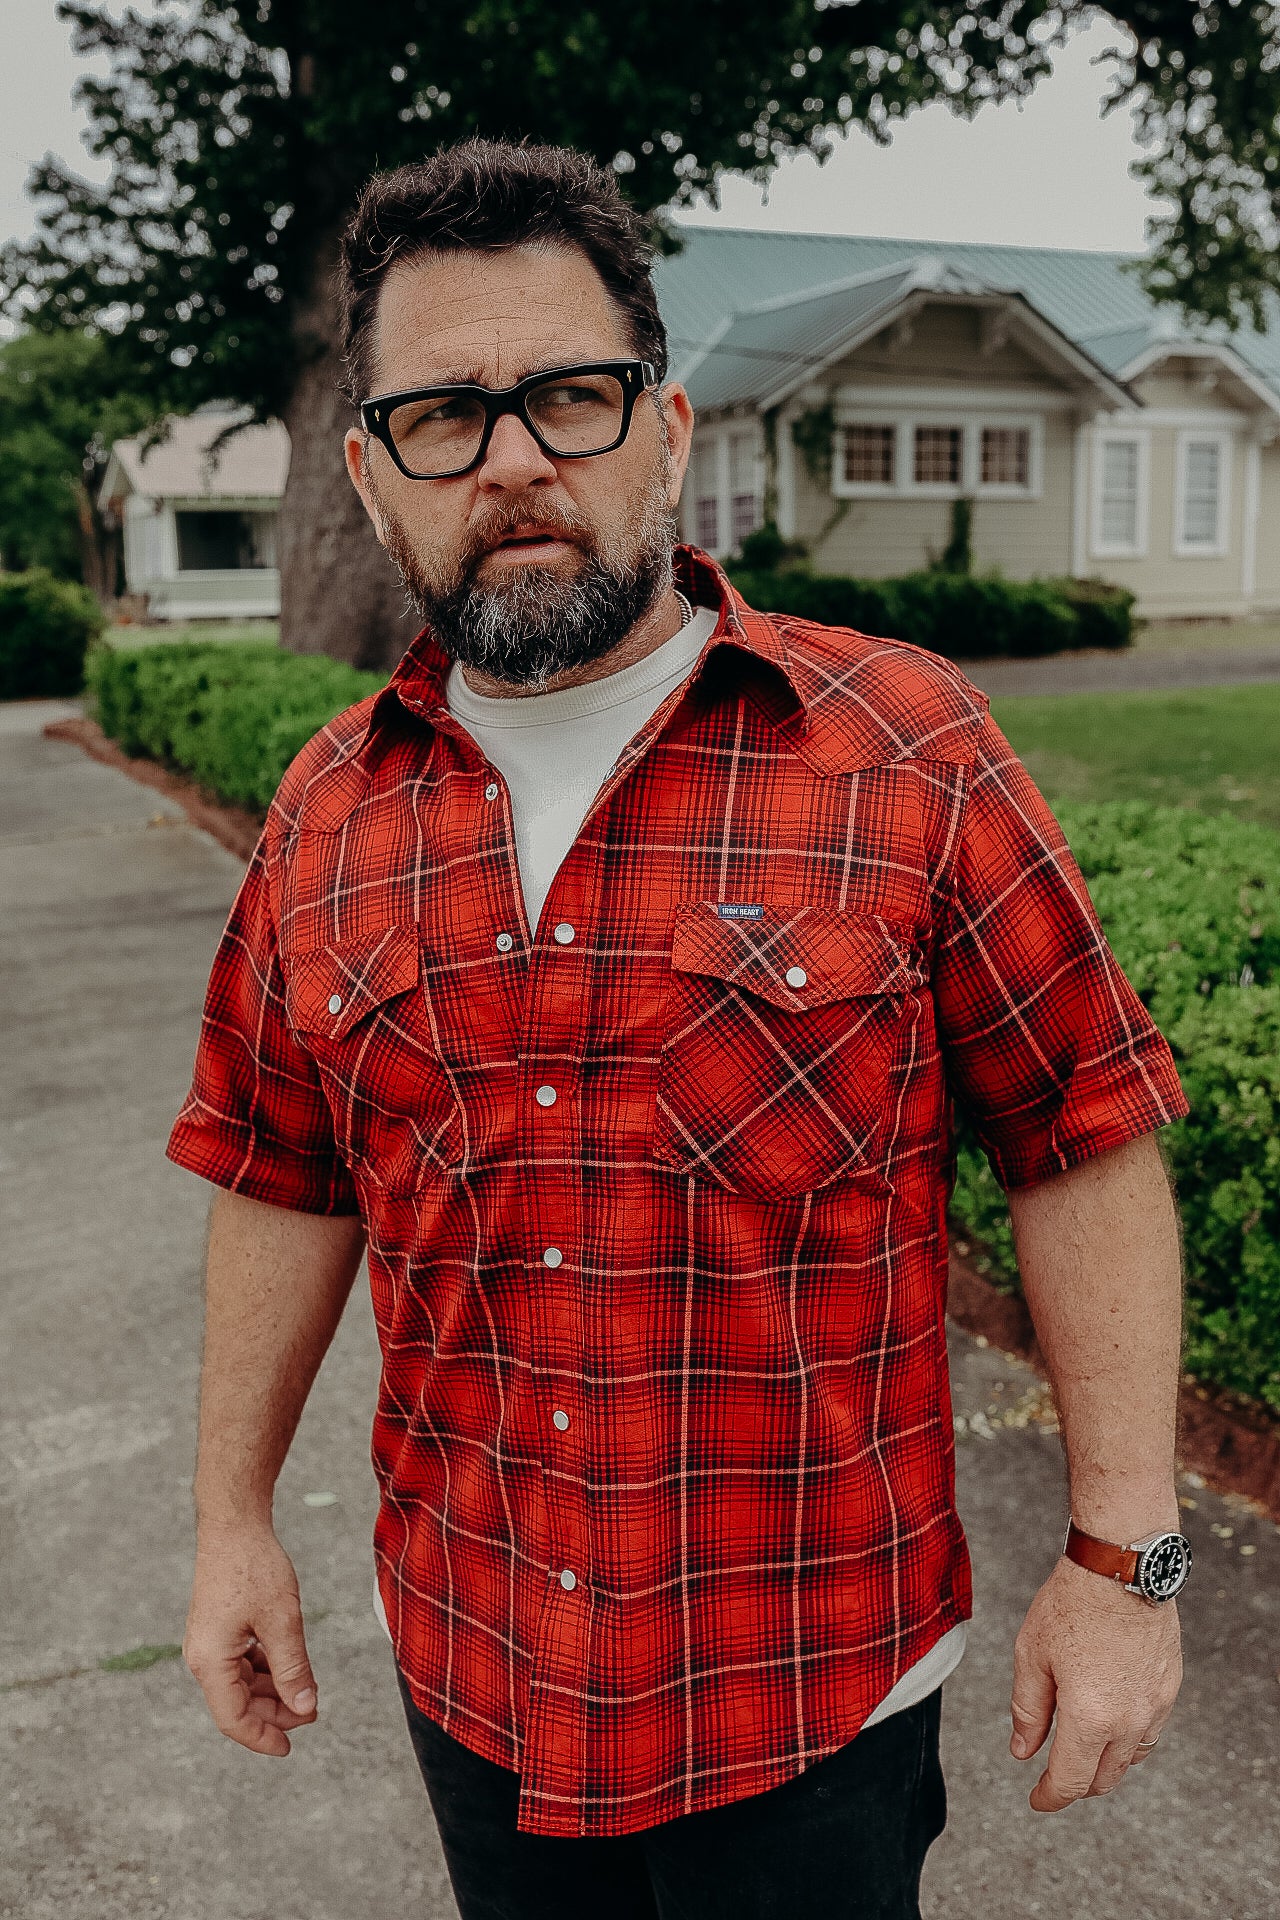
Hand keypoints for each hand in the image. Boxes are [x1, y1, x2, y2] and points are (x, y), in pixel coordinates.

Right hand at [184, 1523, 318, 1756]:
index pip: (234, 1719)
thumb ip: (293, 1669)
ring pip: (240, 1684)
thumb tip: (305, 1708)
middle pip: (237, 1704)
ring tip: (306, 1690)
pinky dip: (265, 1670)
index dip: (263, 1738)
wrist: (234, 1525)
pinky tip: (288, 1665)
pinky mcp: (217, 1630)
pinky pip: (240, 1664)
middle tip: (312, 1711)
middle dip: (275, 1712)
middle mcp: (203, 1658)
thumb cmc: (254, 1568)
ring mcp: (208, 1643)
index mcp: (211, 1662)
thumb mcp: (282, 1621)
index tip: (290, 1748)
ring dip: (272, 1692)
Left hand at [1010, 1554, 1181, 1809]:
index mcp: (1090, 1718)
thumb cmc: (1070, 1603)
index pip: (1071, 1781)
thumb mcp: (1032, 1655)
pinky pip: (1149, 1732)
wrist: (1121, 1566)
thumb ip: (1028, 1710)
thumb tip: (1023, 1752)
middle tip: (1054, 1775)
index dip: (1050, 1797)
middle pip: (1103, 1779)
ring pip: (1130, 1759)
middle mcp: (1128, 1721)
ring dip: (1104, 1764)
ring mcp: (1155, 1707)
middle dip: (1076, 1784)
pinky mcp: (1169, 1688)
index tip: (1037, 1799)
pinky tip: (1110, 1722)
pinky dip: (1128, 1740)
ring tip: (1081, 1749)